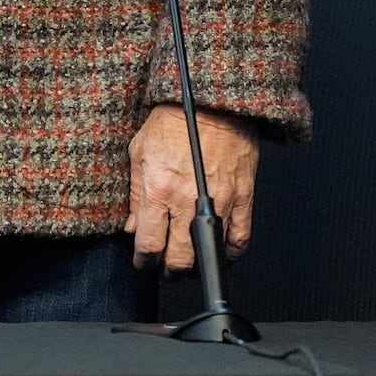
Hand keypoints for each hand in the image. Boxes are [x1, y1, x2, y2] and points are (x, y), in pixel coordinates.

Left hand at [129, 105, 259, 271]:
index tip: (142, 262)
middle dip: (169, 271)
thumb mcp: (138, 153)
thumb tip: (132, 227)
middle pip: (179, 257)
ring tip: (189, 267)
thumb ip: (134, 194)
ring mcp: (219, 202)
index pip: (149, 242)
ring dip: (198, 266)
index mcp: (159, 189)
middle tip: (164, 271)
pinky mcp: (243, 198)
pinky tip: (222, 255)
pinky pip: (241, 237)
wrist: (212, 104)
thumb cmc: (173, 122)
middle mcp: (188, 201)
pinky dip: (232, 252)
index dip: (143, 260)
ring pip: (209, 253)